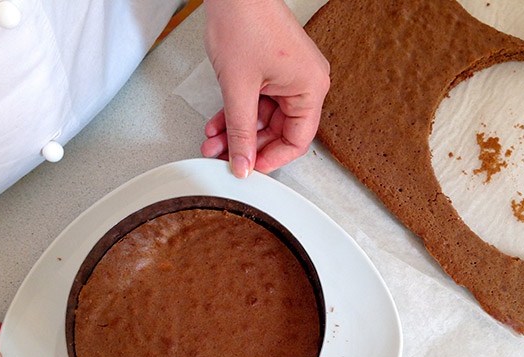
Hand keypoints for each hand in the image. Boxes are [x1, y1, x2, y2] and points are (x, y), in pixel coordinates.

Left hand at [201, 0, 329, 176]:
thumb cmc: (245, 19)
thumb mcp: (239, 87)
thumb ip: (240, 132)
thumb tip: (242, 163)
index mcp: (311, 87)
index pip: (297, 140)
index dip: (271, 159)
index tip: (250, 169)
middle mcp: (305, 82)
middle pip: (278, 131)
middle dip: (247, 145)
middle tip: (224, 158)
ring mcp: (288, 75)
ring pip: (262, 118)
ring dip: (237, 131)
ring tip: (213, 142)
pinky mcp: (273, 69)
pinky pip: (257, 100)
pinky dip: (237, 113)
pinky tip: (217, 124)